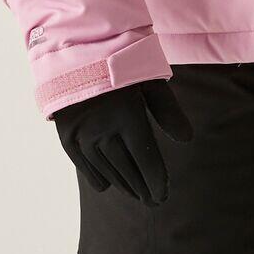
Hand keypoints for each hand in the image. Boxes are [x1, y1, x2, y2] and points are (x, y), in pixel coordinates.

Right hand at [54, 78, 192, 204]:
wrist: (74, 52)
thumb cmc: (120, 65)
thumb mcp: (149, 81)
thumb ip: (168, 111)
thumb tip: (187, 139)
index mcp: (127, 115)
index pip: (146, 159)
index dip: (156, 180)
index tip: (163, 194)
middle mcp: (103, 129)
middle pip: (127, 169)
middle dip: (142, 188)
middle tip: (153, 201)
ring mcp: (82, 134)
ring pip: (107, 170)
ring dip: (123, 185)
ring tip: (136, 195)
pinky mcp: (66, 135)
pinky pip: (83, 165)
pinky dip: (96, 177)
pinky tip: (108, 185)